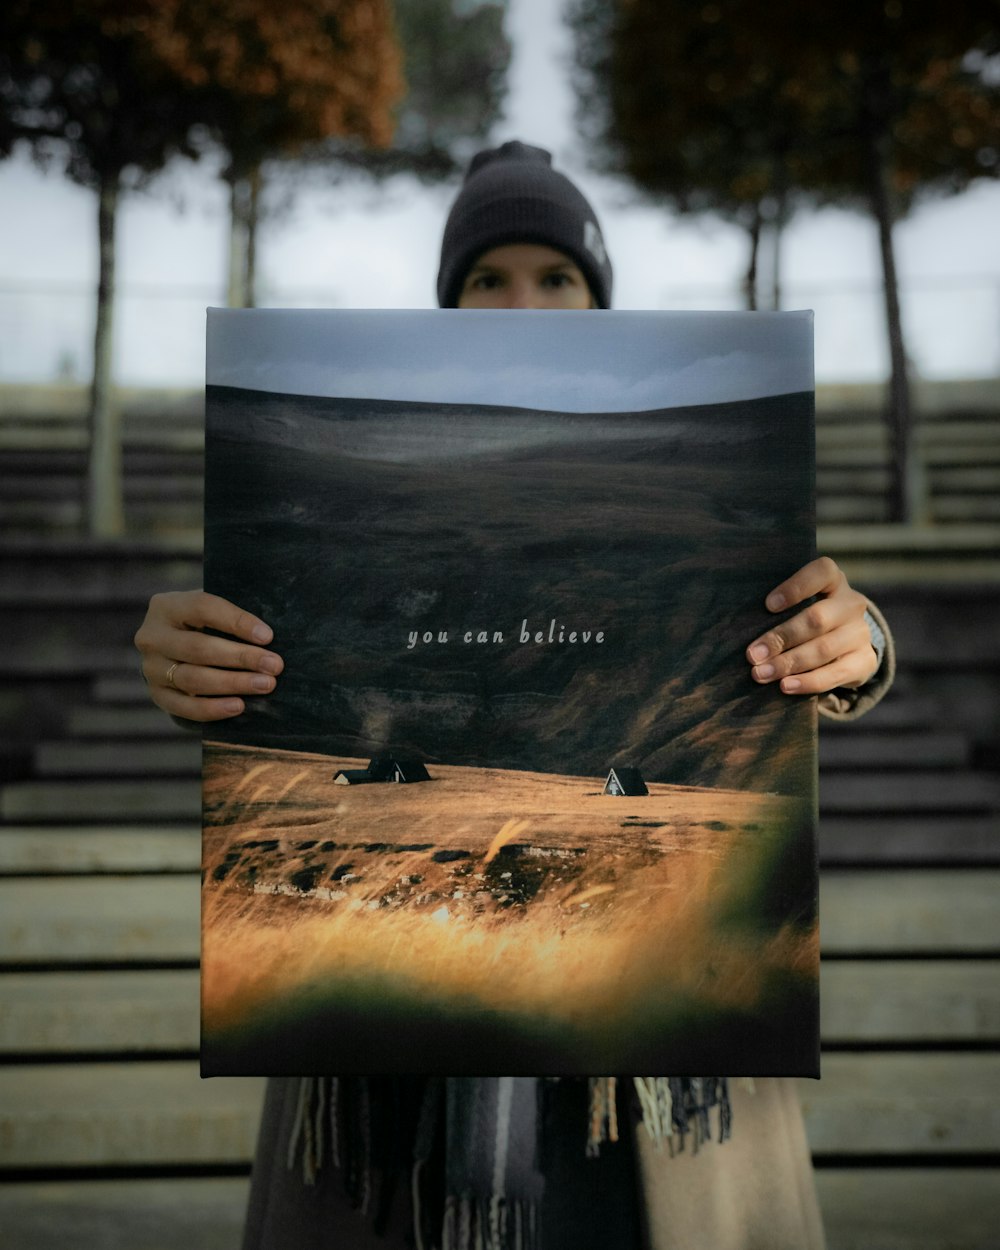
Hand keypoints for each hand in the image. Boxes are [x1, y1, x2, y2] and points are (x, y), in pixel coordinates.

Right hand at [134, 590, 283, 721]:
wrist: (174, 648)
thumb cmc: (204, 624)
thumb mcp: (211, 611)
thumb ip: (231, 618)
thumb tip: (267, 637)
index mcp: (166, 606)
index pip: (203, 608)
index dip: (237, 622)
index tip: (268, 636)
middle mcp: (152, 637)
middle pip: (199, 648)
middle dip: (241, 657)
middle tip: (274, 665)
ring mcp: (151, 668)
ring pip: (193, 679)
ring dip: (233, 683)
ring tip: (264, 685)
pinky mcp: (157, 695)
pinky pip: (184, 707)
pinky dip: (213, 709)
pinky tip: (239, 706)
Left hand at [746, 556, 877, 695]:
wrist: (847, 643)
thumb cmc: (807, 617)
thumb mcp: (798, 604)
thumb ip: (778, 609)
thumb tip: (740, 627)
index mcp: (833, 581)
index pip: (821, 572)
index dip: (795, 588)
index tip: (768, 605)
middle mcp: (851, 603)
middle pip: (817, 619)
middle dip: (781, 638)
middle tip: (753, 655)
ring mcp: (860, 632)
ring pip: (824, 649)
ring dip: (789, 663)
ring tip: (761, 674)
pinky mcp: (865, 660)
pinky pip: (836, 674)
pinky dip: (808, 682)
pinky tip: (785, 686)